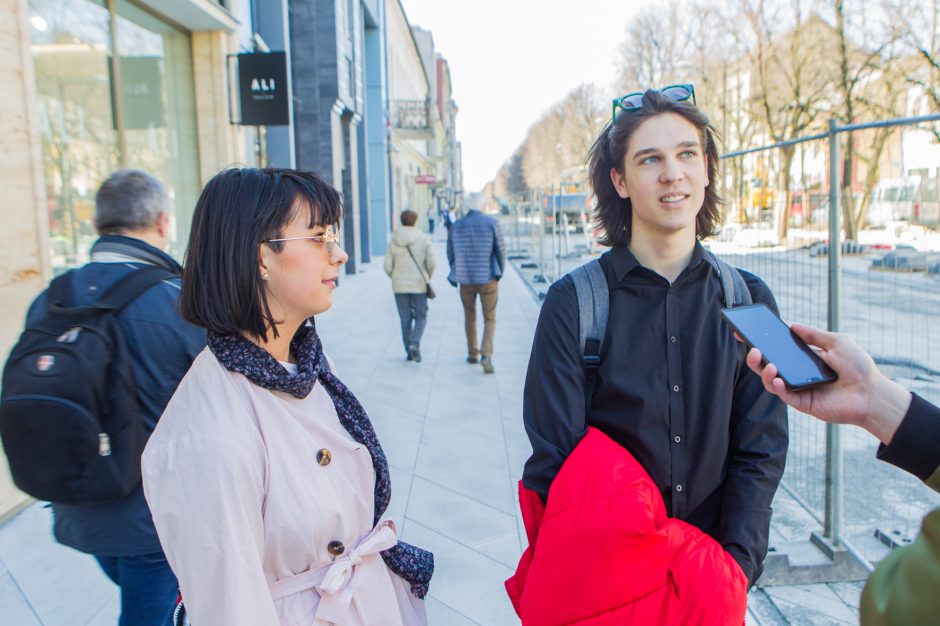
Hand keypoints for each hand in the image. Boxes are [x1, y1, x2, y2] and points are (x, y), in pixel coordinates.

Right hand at [744, 324, 910, 443]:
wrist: (872, 392)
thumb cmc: (858, 367)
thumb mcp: (837, 342)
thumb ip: (814, 334)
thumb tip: (792, 325)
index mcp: (802, 359)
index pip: (777, 350)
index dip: (760, 342)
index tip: (744, 333)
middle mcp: (797, 374)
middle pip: (767, 366)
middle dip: (755, 358)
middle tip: (752, 349)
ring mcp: (798, 389)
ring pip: (770, 382)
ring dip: (764, 372)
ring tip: (768, 364)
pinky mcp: (802, 404)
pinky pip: (783, 396)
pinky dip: (777, 387)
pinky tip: (777, 379)